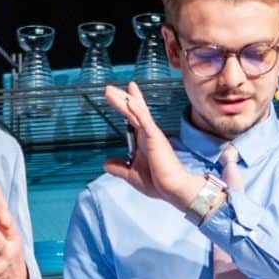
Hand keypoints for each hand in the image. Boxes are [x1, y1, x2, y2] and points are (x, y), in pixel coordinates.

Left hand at [100, 82, 204, 211]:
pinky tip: (130, 101)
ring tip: (109, 91)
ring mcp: (152, 135)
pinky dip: (138, 111)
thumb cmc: (158, 183)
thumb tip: (105, 163)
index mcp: (143, 140)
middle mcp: (148, 134)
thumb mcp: (131, 175)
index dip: (126, 104)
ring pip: (136, 112)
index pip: (132, 118)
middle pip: (133, 111)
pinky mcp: (155, 139)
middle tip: (107, 88)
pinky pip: (145, 122)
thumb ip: (119, 168)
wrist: (173, 190)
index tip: (119, 93)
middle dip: (120, 98)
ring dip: (124, 100)